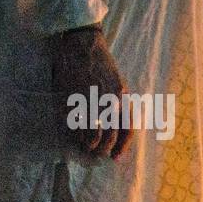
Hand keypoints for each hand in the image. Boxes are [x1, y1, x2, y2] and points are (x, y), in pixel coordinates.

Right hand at [51, 26, 130, 157]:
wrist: (84, 44)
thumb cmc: (101, 64)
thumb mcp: (118, 84)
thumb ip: (120, 104)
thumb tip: (117, 127)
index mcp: (124, 97)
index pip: (127, 128)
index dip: (122, 146)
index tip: (116, 157)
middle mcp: (111, 100)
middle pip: (110, 134)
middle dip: (104, 148)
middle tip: (97, 154)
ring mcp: (92, 99)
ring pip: (92, 131)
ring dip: (89, 143)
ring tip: (86, 147)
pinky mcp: (75, 96)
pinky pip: (77, 121)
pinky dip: (77, 132)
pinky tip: (76, 135)